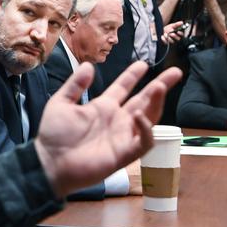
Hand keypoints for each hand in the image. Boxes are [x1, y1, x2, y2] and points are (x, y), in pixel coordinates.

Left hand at [35, 61, 182, 198]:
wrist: (50, 162)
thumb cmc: (54, 135)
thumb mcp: (61, 103)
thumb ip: (75, 85)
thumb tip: (88, 65)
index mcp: (102, 107)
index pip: (123, 88)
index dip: (133, 75)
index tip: (143, 63)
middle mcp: (117, 120)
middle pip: (144, 100)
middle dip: (160, 86)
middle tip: (176, 72)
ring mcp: (122, 137)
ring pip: (149, 118)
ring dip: (156, 103)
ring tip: (160, 87)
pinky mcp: (124, 154)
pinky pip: (143, 142)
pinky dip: (145, 129)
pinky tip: (140, 116)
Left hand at [161, 20, 185, 44]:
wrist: (162, 30)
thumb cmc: (169, 28)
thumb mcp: (173, 25)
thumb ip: (177, 24)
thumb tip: (181, 22)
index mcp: (179, 34)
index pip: (182, 35)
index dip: (180, 34)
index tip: (178, 31)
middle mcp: (176, 38)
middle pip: (178, 39)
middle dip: (174, 36)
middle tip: (171, 33)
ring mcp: (172, 41)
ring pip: (172, 41)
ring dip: (168, 37)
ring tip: (165, 33)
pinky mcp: (167, 43)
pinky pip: (166, 42)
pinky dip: (164, 39)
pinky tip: (162, 36)